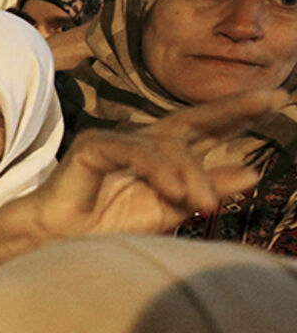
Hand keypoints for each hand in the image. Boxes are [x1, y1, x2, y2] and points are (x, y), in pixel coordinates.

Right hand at [22, 89, 287, 239]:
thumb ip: (208, 190)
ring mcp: (117, 139)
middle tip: (270, 98)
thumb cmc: (110, 223)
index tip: (276, 98)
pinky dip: (157, 170)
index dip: (238, 115)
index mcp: (164, 156)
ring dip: (190, 175)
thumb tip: (253, 172)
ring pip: (167, 146)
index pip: (205, 129)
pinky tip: (174, 191)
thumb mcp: (171, 209)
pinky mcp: (93, 147)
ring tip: (205, 206)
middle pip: (192, 120)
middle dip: (231, 109)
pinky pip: (134, 152)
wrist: (64, 240)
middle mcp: (144, 142)